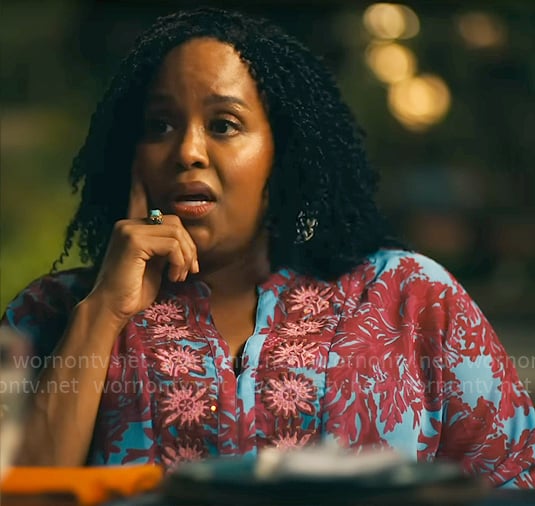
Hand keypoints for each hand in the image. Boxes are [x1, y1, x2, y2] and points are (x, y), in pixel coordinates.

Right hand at [86, 175, 198, 320]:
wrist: (114, 308)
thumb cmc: (134, 290)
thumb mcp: (155, 264)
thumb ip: (165, 247)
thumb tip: (183, 241)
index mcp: (131, 227)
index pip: (138, 196)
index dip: (138, 178)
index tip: (135, 154)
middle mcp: (127, 223)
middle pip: (174, 221)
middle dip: (189, 246)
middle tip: (189, 269)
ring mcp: (128, 229)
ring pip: (176, 232)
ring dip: (185, 257)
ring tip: (180, 275)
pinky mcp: (133, 240)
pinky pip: (171, 243)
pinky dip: (179, 261)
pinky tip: (174, 276)